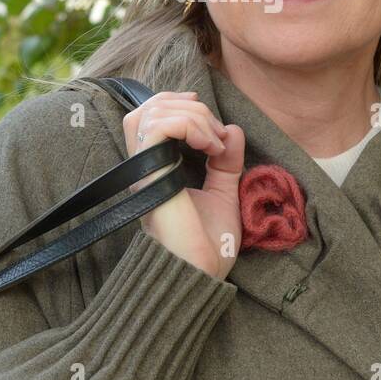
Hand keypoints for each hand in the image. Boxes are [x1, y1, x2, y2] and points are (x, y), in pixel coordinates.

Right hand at [122, 91, 244, 278]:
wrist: (201, 275)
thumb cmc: (207, 246)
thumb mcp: (223, 194)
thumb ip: (227, 163)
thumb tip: (234, 129)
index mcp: (157, 171)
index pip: (151, 115)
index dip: (180, 104)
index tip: (214, 125)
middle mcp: (146, 168)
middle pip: (149, 107)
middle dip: (190, 107)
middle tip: (218, 135)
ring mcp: (146, 171)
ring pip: (153, 112)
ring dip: (194, 116)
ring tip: (216, 144)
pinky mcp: (152, 176)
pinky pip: (161, 127)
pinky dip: (191, 126)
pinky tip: (211, 148)